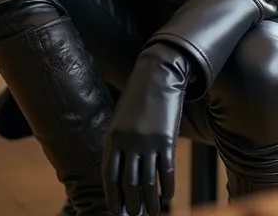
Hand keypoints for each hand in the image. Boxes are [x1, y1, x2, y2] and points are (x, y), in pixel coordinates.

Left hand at [103, 43, 189, 215]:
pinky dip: (167, 187)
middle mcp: (129, 142)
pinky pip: (166, 171)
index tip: (117, 212)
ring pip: (148, 182)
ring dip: (150, 202)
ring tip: (153, 213)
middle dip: (132, 204)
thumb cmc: (138, 98)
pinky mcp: (167, 139)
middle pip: (129, 183)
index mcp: (113, 137)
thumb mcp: (121, 119)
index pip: (110, 176)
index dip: (113, 197)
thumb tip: (118, 173)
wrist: (159, 75)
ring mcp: (148, 142)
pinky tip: (167, 196)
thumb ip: (117, 143)